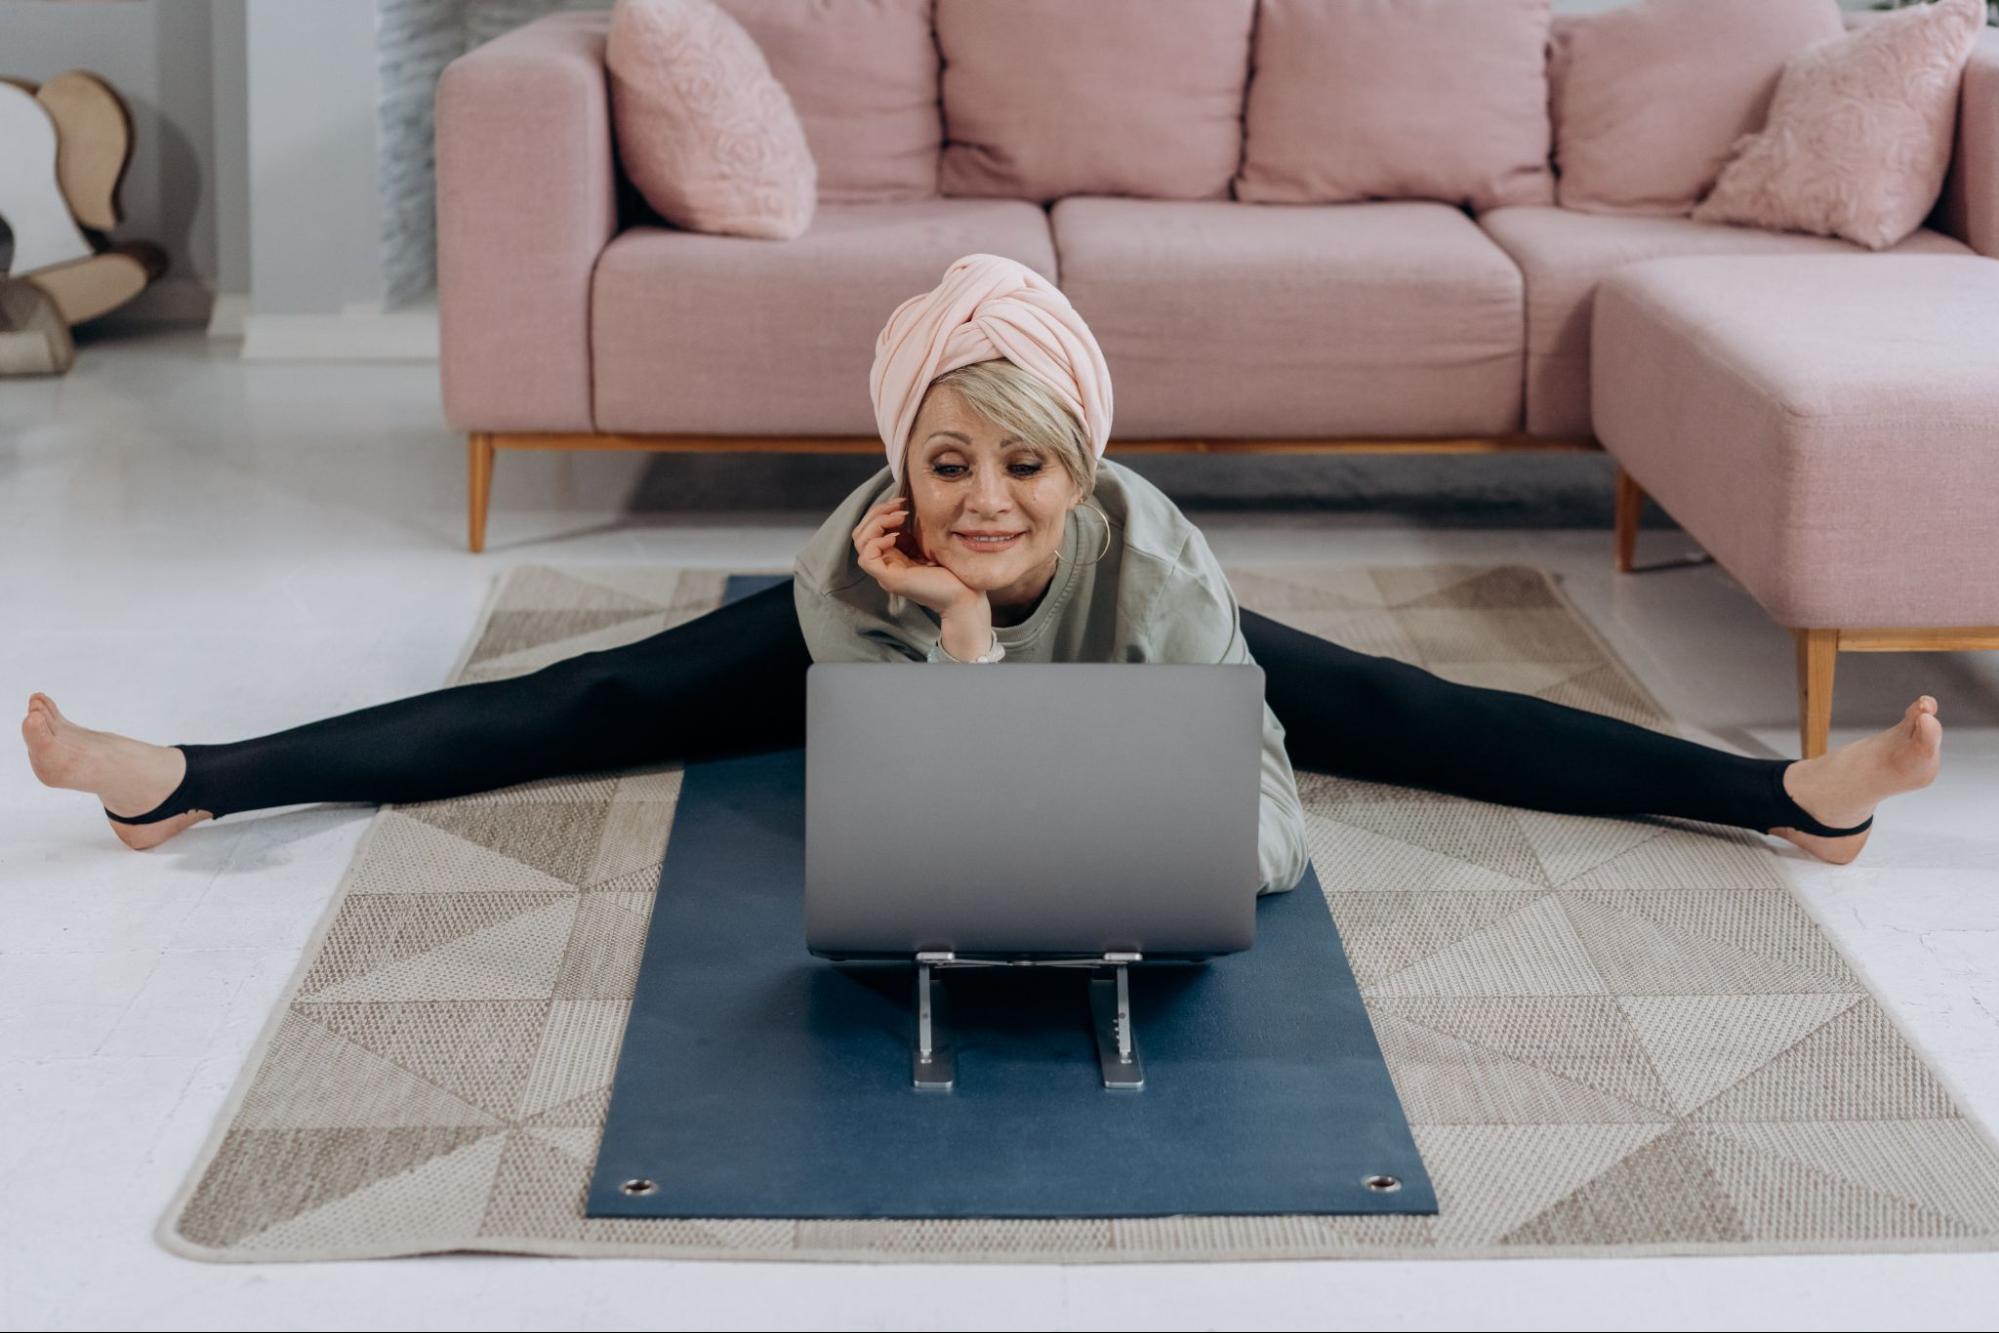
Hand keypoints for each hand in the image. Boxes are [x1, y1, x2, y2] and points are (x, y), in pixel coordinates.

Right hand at [852, 496, 985, 617]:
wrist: (965, 595)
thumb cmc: (952, 571)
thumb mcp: (927, 543)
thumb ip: (912, 531)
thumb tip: (901, 507)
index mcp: (893, 555)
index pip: (869, 529)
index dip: (881, 511)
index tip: (903, 502)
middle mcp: (886, 564)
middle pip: (860, 533)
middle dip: (877, 513)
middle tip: (899, 505)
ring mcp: (886, 574)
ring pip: (860, 543)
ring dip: (876, 523)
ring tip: (899, 517)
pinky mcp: (891, 580)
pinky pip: (866, 559)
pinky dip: (876, 542)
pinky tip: (896, 535)